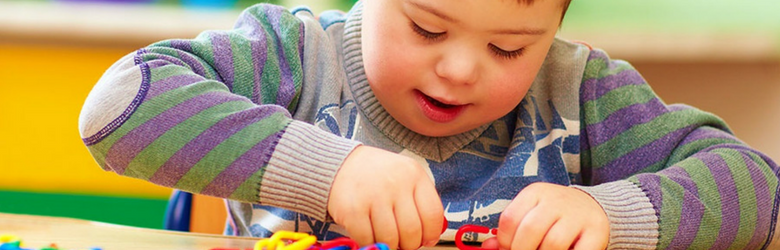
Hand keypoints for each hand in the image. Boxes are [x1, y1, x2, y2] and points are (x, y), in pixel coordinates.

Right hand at [327, 146, 443, 249]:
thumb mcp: (404, 176)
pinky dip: (369, 242)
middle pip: (413, 231)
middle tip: (403, 243)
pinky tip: (368, 233)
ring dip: (390, 245)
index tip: (426, 240)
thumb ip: (420, 201)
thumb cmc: (376, 175)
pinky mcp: (352, 209)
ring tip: (385, 237)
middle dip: (409, 244)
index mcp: (413, 174)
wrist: (338, 164)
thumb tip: (431, 236)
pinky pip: (368, 239)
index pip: (433, 214)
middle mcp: (395, 183)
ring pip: (391, 239)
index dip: (432, 234)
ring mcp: (373, 196)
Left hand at [483, 182, 608, 249]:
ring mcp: (577, 215)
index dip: (504, 241)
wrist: (593, 206)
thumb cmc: (553, 216)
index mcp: (535, 193)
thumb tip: (488, 248)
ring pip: (553, 244)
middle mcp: (556, 200)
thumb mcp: (530, 215)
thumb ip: (510, 232)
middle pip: (530, 230)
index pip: (510, 218)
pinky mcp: (596, 231)